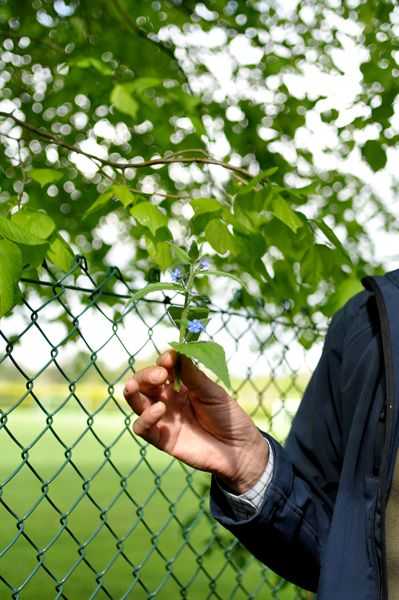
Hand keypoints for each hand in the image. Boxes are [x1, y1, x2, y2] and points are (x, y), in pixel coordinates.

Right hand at [123, 349, 268, 493]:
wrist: (237, 449)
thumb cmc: (228, 416)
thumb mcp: (213, 392)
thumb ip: (194, 376)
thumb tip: (179, 352)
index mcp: (181, 384)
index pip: (163, 366)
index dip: (164, 360)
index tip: (170, 359)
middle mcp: (168, 399)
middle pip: (144, 382)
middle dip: (146, 375)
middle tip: (160, 375)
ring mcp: (163, 418)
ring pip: (137, 402)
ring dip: (132, 393)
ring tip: (134, 386)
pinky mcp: (161, 438)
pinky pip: (142, 428)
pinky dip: (144, 418)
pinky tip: (158, 410)